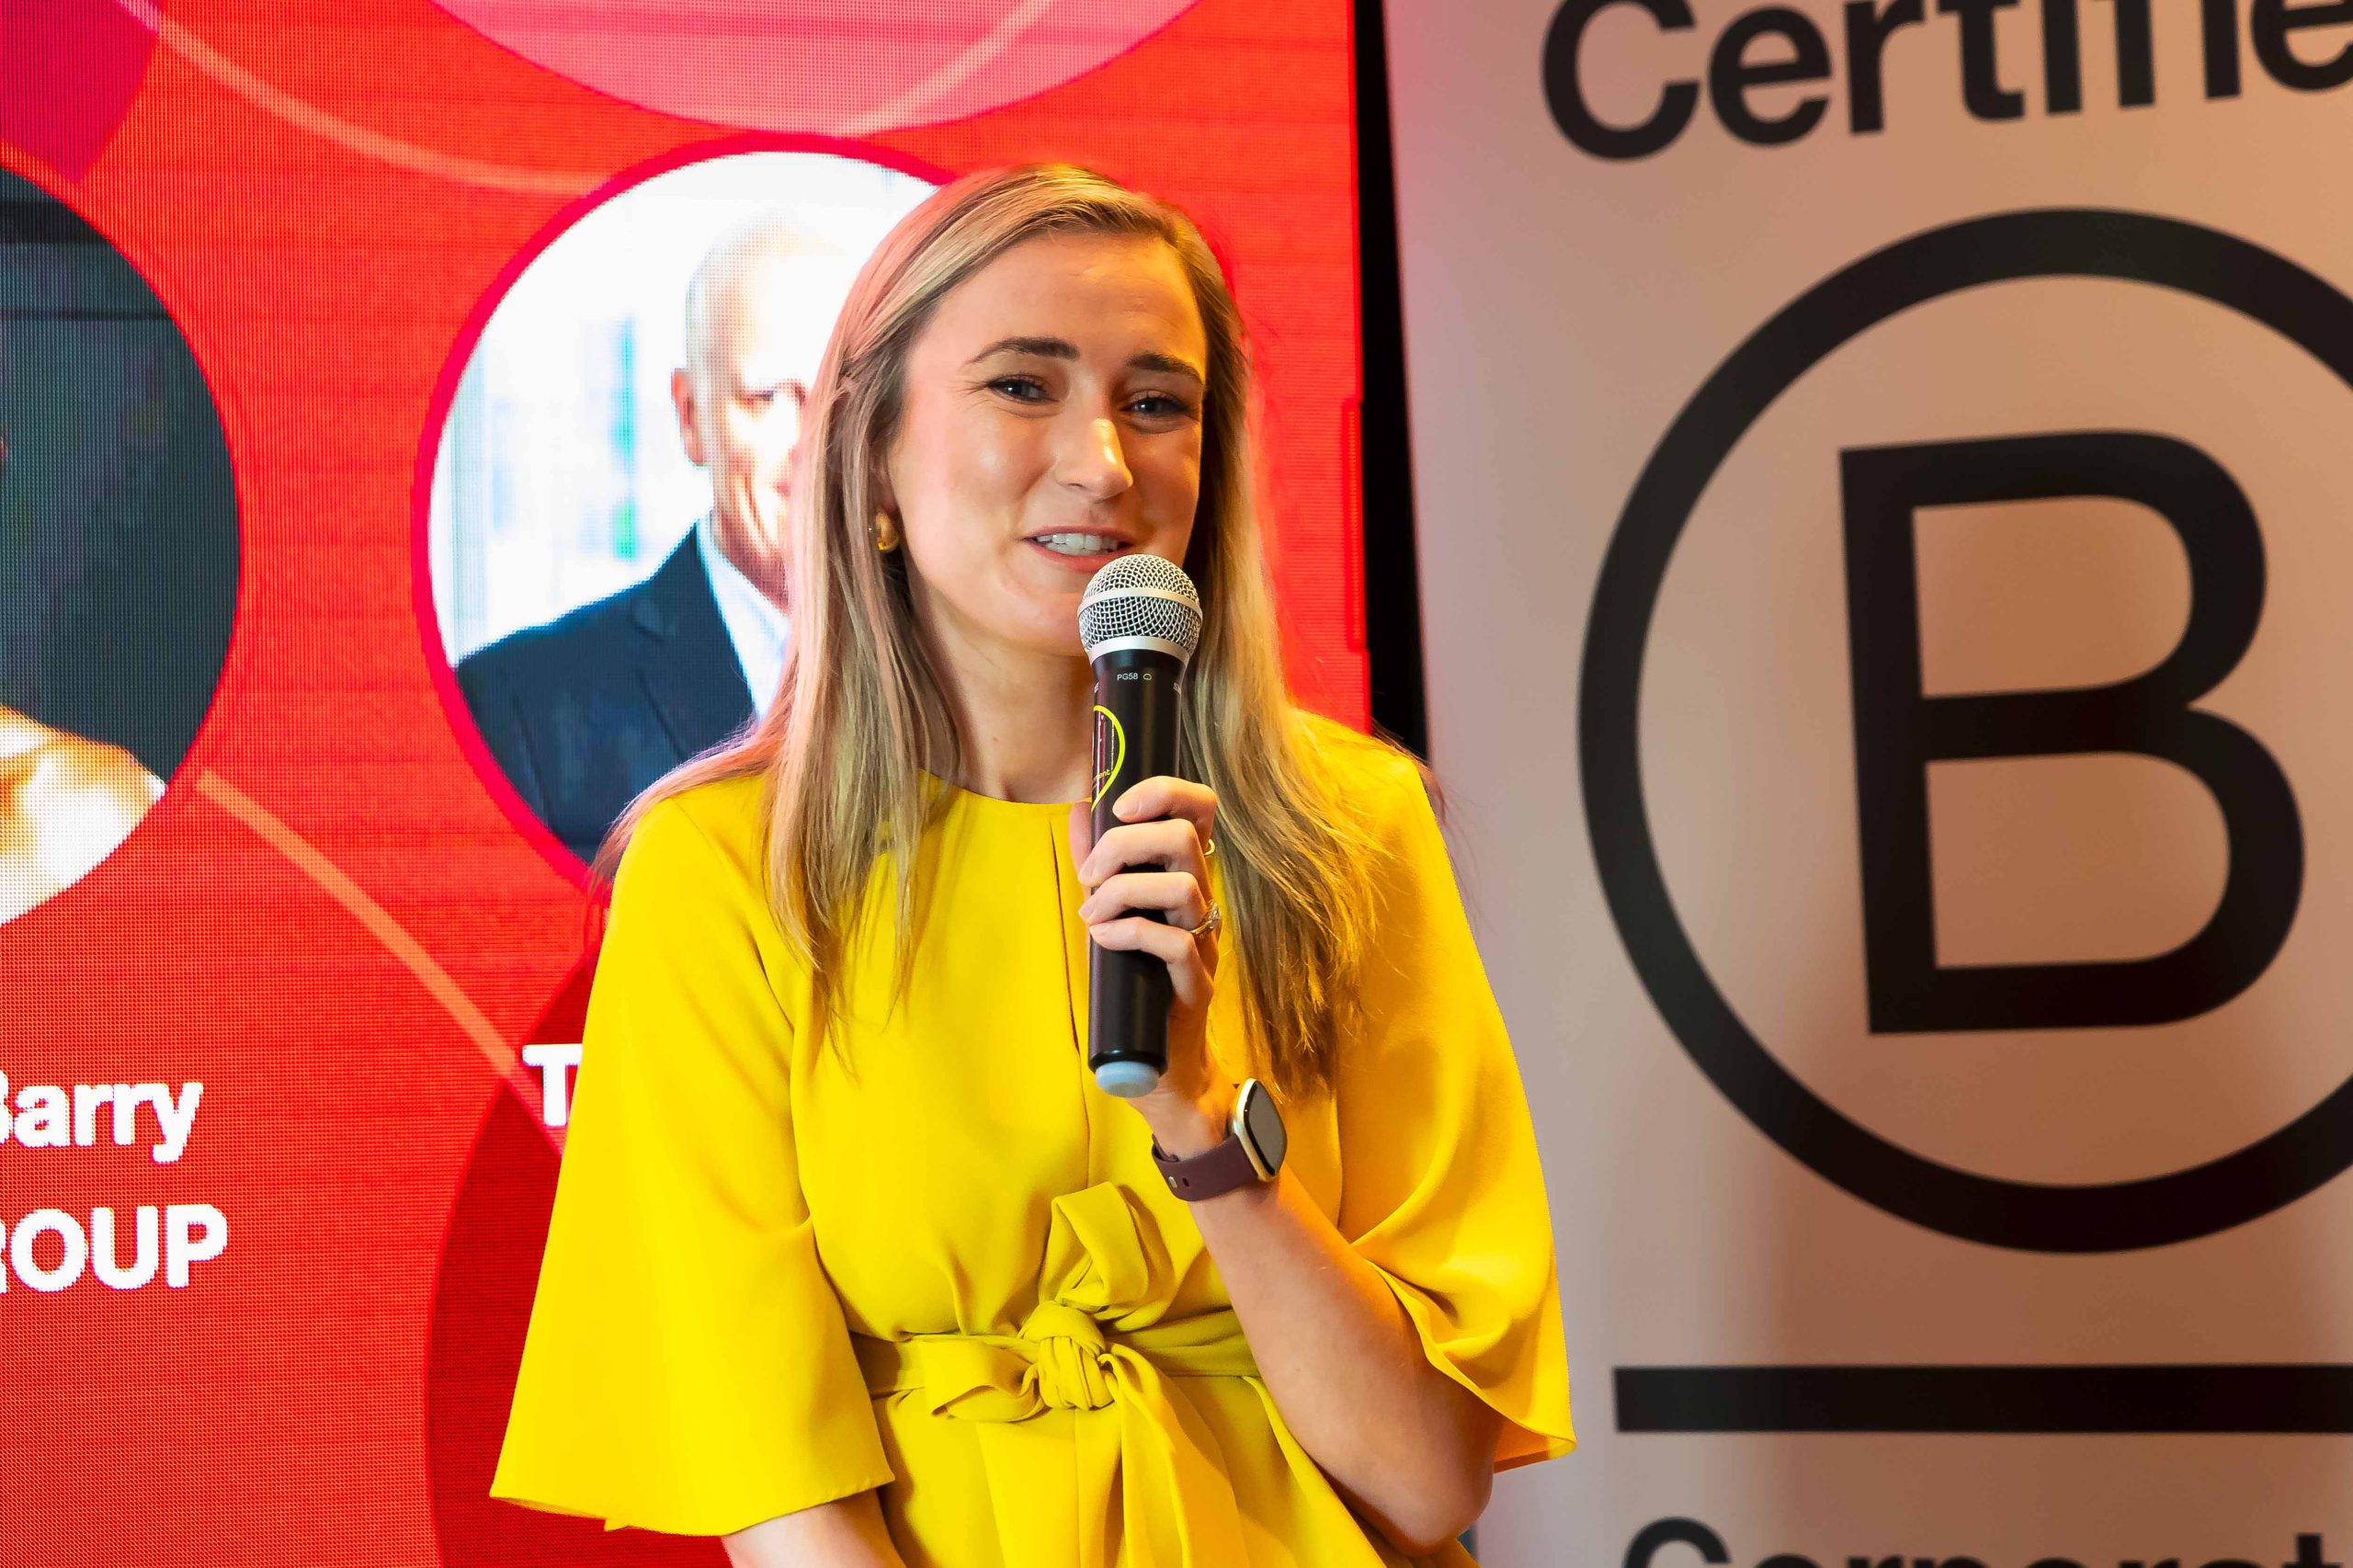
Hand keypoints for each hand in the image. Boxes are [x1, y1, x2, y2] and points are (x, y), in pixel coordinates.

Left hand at [1068, 775, 1231, 1151]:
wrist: (1159, 1064)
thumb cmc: (1134, 982)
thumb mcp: (1111, 911)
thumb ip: (1098, 863)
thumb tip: (1079, 810)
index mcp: (1185, 877)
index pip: (1201, 811)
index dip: (1166, 792)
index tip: (1120, 806)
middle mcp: (1202, 903)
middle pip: (1185, 839)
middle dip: (1125, 845)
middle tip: (1089, 876)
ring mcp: (1204, 943)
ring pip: (1183, 886)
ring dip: (1123, 891)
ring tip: (1092, 916)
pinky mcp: (1195, 985)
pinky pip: (1174, 944)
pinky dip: (1131, 932)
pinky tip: (1104, 940)